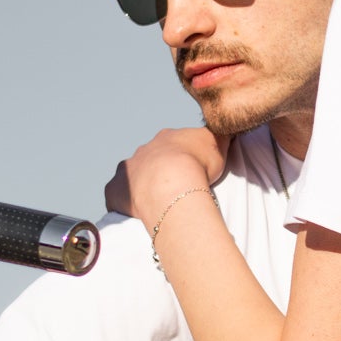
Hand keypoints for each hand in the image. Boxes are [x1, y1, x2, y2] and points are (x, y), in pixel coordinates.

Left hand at [105, 127, 228, 227]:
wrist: (172, 183)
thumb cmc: (198, 164)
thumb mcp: (218, 143)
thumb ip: (220, 135)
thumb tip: (226, 128)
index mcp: (167, 138)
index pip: (174, 145)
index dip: (182, 157)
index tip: (191, 171)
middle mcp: (144, 150)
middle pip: (151, 159)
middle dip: (160, 172)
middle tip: (175, 189)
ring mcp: (127, 170)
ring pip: (132, 175)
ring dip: (141, 185)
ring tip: (156, 202)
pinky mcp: (115, 189)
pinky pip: (116, 195)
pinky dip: (123, 201)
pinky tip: (134, 211)